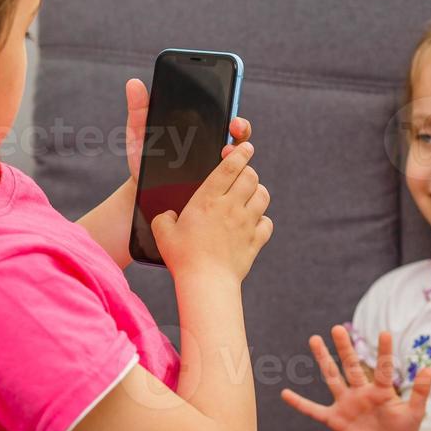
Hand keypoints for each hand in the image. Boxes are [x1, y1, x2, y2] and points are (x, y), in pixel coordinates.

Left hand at [124, 77, 251, 184]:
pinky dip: (227, 174)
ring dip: (236, 152)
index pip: (224, 114)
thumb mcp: (140, 131)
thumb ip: (139, 108)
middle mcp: (213, 145)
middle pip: (237, 134)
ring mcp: (214, 165)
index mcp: (201, 127)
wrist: (141, 186)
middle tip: (234, 126)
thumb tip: (133, 82)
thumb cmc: (145, 154)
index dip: (232, 108)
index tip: (230, 111)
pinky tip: (219, 174)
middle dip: (241, 128)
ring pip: (236, 157)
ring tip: (226, 151)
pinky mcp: (210, 185)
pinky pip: (225, 179)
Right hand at [150, 139, 270, 282]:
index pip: (230, 167)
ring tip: (249, 196)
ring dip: (257, 192)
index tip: (244, 147)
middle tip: (242, 174)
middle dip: (248, 171)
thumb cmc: (183, 257)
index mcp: (207, 200)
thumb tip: (168, 215)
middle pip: (251, 176)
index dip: (239, 153)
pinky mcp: (255, 241)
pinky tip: (254, 224)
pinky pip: (267, 223)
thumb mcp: (163, 234)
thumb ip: (163, 219)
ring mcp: (246, 223)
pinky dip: (263, 221)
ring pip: (263, 196)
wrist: (206, 283)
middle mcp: (231, 207)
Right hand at [280, 325, 430, 430]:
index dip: (384, 352)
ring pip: (332, 378)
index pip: (382, 368)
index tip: (385, 332)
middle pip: (350, 366)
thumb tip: (428, 369)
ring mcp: (345, 404)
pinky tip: (285, 393)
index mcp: (380, 391)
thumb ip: (420, 393)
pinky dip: (300, 403)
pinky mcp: (335, 420)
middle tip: (337, 328)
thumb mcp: (413, 414)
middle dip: (344, 347)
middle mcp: (360, 392)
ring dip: (323, 360)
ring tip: (314, 339)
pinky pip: (314, 411)